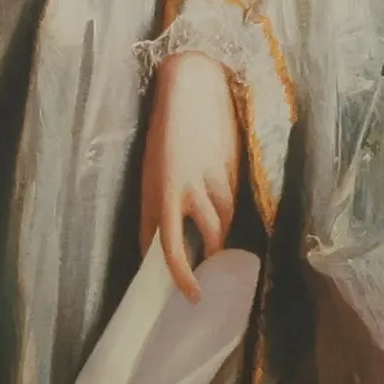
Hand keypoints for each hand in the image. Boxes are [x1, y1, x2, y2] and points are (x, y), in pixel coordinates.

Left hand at [138, 51, 239, 302]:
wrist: (193, 89)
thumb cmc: (164, 136)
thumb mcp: (149, 177)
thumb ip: (152, 215)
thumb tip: (152, 252)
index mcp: (164, 191)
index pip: (172, 244)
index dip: (183, 274)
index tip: (193, 295)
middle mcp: (192, 187)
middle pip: (211, 236)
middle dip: (211, 253)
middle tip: (207, 264)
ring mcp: (217, 176)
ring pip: (226, 218)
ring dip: (220, 231)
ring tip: (214, 235)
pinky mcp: (234, 166)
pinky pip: (233, 197)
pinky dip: (227, 205)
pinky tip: (220, 197)